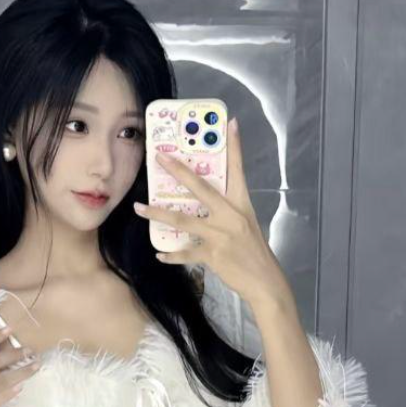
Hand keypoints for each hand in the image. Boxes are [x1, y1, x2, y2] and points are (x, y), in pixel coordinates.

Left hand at [133, 117, 291, 310]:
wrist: (265, 282)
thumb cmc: (253, 252)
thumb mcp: (246, 224)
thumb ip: (227, 210)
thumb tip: (204, 201)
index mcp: (241, 204)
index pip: (238, 170)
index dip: (235, 146)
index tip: (231, 123)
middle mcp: (231, 215)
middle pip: (201, 188)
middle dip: (178, 171)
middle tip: (159, 157)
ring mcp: (221, 235)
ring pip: (184, 220)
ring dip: (158, 213)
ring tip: (140, 208)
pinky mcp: (214, 255)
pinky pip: (186, 253)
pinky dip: (172, 255)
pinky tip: (159, 255)